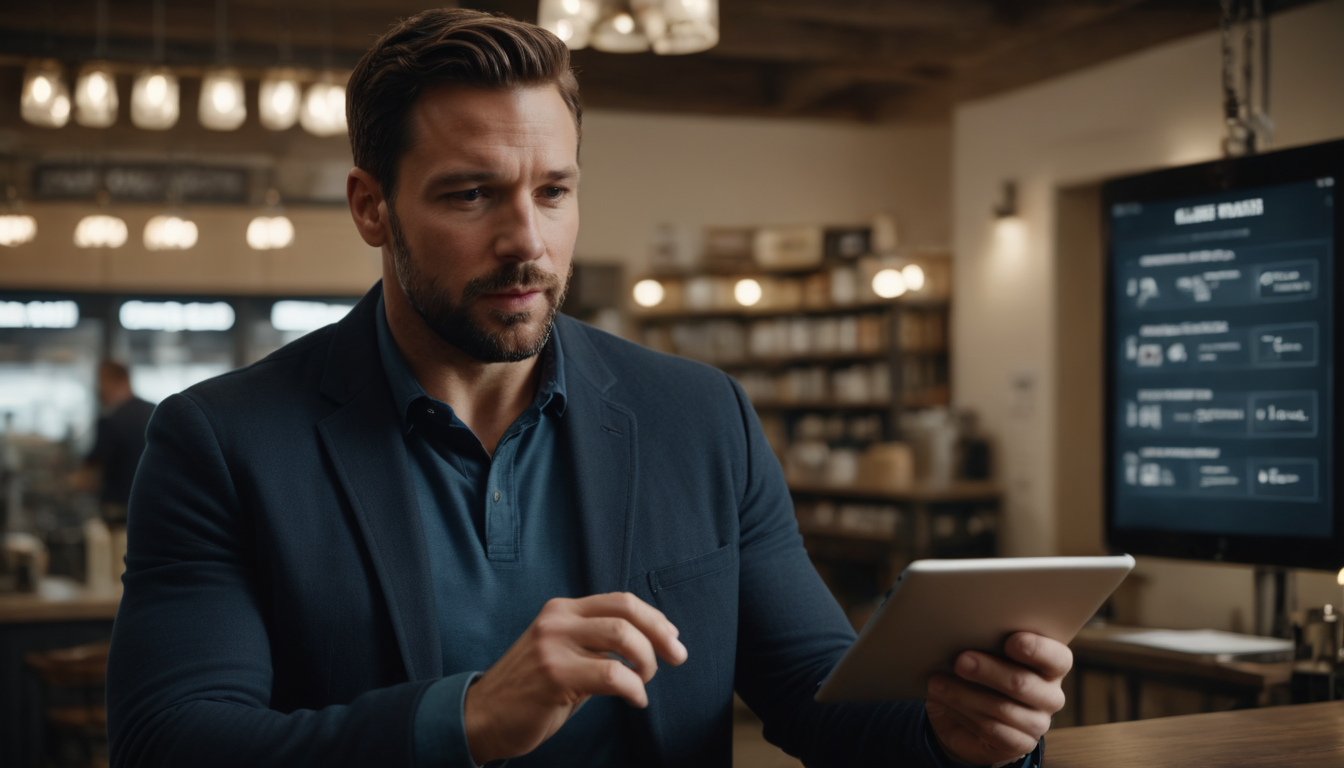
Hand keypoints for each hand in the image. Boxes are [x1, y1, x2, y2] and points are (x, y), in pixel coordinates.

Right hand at [463, 592, 687, 763]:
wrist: (481, 716)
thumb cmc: (530, 691)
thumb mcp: (563, 654)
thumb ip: (596, 644)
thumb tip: (648, 645)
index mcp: (562, 610)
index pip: (620, 601)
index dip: (654, 618)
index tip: (673, 639)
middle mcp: (557, 620)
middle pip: (626, 612)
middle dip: (660, 635)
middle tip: (676, 658)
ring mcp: (553, 645)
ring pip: (622, 637)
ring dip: (646, 661)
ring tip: (645, 681)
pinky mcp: (553, 674)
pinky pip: (611, 674)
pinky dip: (634, 689)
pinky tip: (635, 700)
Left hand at [924, 631, 1070, 765]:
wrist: (964, 718)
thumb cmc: (977, 675)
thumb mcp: (982, 654)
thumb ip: (984, 644)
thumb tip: (962, 632)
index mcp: (1050, 666)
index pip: (1058, 658)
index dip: (1037, 649)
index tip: (1010, 641)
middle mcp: (1050, 695)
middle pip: (1023, 683)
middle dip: (988, 671)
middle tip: (960, 661)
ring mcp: (1038, 723)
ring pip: (1003, 709)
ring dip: (965, 694)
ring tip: (938, 682)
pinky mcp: (1020, 744)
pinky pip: (992, 730)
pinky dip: (963, 713)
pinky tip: (944, 701)